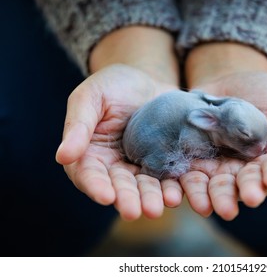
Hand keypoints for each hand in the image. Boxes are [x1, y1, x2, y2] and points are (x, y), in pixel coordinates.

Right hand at [55, 64, 183, 219]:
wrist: (147, 82)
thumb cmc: (112, 85)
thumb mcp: (91, 97)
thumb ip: (79, 125)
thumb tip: (62, 156)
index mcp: (90, 154)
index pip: (89, 174)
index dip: (96, 186)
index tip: (105, 196)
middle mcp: (115, 166)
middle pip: (119, 186)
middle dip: (127, 199)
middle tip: (134, 212)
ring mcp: (141, 166)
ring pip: (145, 187)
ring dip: (151, 198)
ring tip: (159, 207)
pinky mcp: (164, 163)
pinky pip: (168, 177)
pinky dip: (173, 186)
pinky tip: (177, 193)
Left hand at [180, 72, 266, 219]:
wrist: (229, 77)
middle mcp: (248, 171)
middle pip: (246, 186)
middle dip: (244, 192)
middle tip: (246, 198)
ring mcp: (220, 168)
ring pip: (216, 187)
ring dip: (212, 197)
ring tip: (209, 205)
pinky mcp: (196, 162)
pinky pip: (189, 176)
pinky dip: (184, 186)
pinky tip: (178, 194)